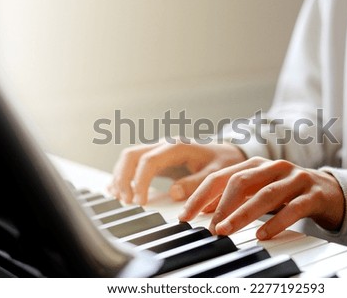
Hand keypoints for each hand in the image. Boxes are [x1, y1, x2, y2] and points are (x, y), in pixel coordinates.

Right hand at [107, 139, 246, 204]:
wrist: (227, 153)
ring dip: (121, 177)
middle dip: (124, 178)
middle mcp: (164, 145)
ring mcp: (159, 150)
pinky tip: (118, 190)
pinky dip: (124, 175)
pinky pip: (134, 163)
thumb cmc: (222, 162)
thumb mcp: (216, 174)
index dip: (140, 181)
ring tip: (121, 199)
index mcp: (178, 146)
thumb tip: (174, 193)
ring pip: (129, 157)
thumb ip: (196, 183)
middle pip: (132, 155)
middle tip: (126, 202)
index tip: (141, 202)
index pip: (149, 160)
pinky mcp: (157, 158)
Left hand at [179, 156, 344, 239]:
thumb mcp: (259, 191)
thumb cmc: (288, 192)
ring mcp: (294, 178)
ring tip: (226, 230)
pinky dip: (276, 222)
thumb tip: (205, 209)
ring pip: (265, 194)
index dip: (201, 196)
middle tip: (209, 227)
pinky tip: (262, 235)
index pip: (222, 177)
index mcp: (256, 165)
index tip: (185, 216)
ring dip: (242, 214)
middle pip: (241, 181)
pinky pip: (293, 208)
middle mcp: (273, 167)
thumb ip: (235, 197)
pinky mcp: (313, 194)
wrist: (329, 191)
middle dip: (221, 205)